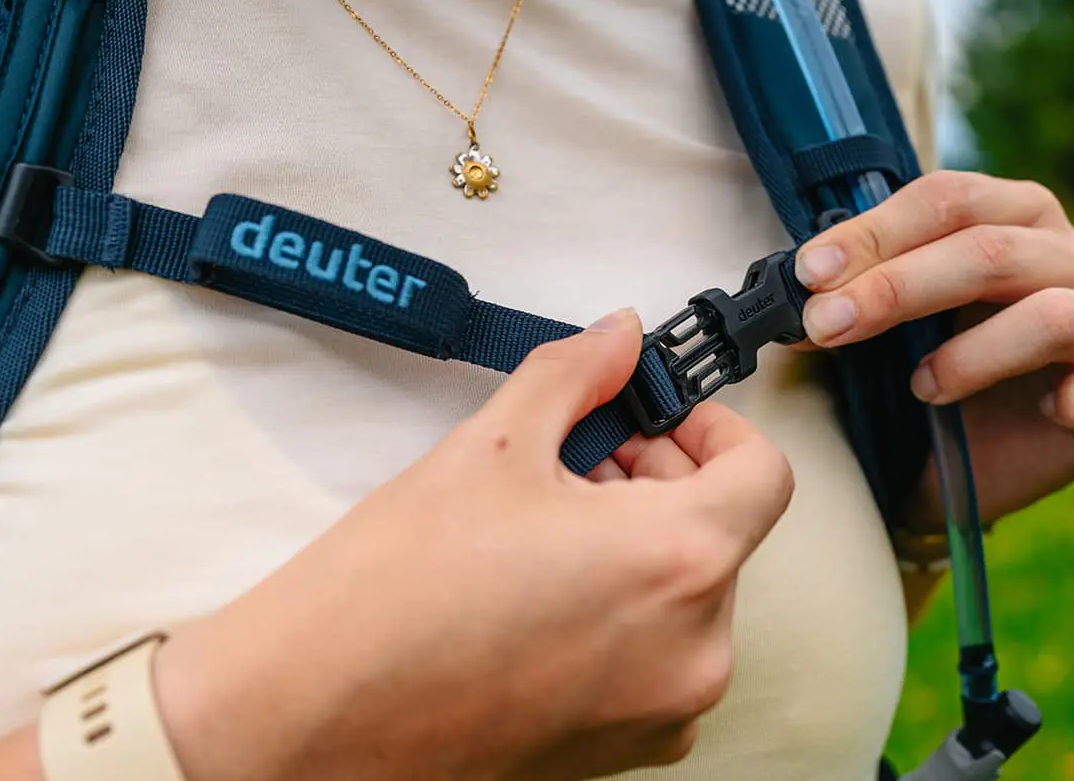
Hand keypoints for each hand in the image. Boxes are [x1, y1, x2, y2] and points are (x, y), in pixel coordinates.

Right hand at [151, 309, 794, 780]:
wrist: (310, 721)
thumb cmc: (391, 591)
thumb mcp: (492, 446)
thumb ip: (578, 375)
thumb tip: (622, 335)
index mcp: (678, 561)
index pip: (764, 475)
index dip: (716, 430)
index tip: (660, 419)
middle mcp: (694, 648)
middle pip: (724, 535)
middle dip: (664, 483)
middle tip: (583, 460)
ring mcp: (663, 710)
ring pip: (691, 599)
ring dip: (643, 549)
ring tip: (548, 531)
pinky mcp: (624, 751)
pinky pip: (660, 661)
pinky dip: (626, 617)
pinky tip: (543, 596)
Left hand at [792, 171, 1073, 520]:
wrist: (953, 473)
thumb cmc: (921, 381)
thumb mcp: (881, 328)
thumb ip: (853, 292)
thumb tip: (794, 282)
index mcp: (1014, 217)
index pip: (950, 200)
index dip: (877, 232)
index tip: (811, 275)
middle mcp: (1071, 257)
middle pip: (990, 251)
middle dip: (899, 288)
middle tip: (830, 325)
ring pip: (1051, 314)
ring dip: (971, 352)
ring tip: (921, 387)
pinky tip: (1046, 410)